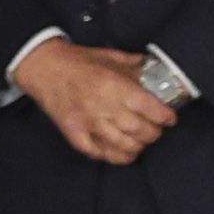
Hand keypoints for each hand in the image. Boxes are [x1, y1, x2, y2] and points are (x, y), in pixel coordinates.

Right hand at [22, 42, 174, 164]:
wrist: (42, 67)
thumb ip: (136, 66)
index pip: (149, 108)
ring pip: (122, 145)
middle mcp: (102, 106)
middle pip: (139, 130)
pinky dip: (114, 157)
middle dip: (154, 133)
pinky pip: (98, 153)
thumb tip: (158, 71)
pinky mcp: (74, 133)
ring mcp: (87, 123)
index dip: (165, 116)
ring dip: (137, 146)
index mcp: (115, 86)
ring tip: (141, 141)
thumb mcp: (111, 57)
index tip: (170, 118)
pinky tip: (122, 152)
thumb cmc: (78, 61)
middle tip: (156, 130)